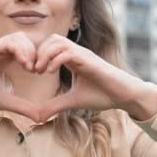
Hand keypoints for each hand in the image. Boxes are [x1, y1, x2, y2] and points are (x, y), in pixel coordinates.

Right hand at [0, 31, 40, 121]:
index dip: (37, 57)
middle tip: (38, 70)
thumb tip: (41, 118)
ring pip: (18, 37)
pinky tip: (23, 65)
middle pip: (26, 39)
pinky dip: (19, 50)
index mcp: (5, 59)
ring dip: (29, 50)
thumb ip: (23, 107)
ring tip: (30, 68)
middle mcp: (0, 51)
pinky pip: (7, 42)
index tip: (39, 73)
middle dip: (36, 52)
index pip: (27, 48)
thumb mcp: (4, 102)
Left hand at [34, 34, 156, 121]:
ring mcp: (83, 54)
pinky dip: (55, 59)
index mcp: (73, 59)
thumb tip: (37, 117)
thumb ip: (55, 105)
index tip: (32, 72)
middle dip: (38, 52)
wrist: (124, 96)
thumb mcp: (73, 101)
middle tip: (33, 70)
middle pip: (52, 39)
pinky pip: (68, 52)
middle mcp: (77, 53)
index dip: (38, 55)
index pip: (50, 46)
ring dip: (44, 54)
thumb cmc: (102, 95)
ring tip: (40, 71)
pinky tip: (49, 72)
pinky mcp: (89, 60)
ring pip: (58, 41)